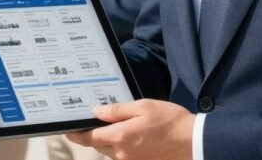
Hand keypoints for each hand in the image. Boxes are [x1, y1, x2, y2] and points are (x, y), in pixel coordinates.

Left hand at [66, 99, 194, 159]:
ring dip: (110, 140)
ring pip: (111, 151)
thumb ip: (117, 110)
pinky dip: (122, 147)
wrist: (193, 141)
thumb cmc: (169, 120)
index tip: (67, 130)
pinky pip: (124, 156)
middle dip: (96, 134)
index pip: (90, 138)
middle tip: (97, 120)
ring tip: (120, 125)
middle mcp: (122, 153)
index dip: (77, 134)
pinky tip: (133, 135)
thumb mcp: (142, 107)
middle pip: (99, 145)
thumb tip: (96, 112)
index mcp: (120, 137)